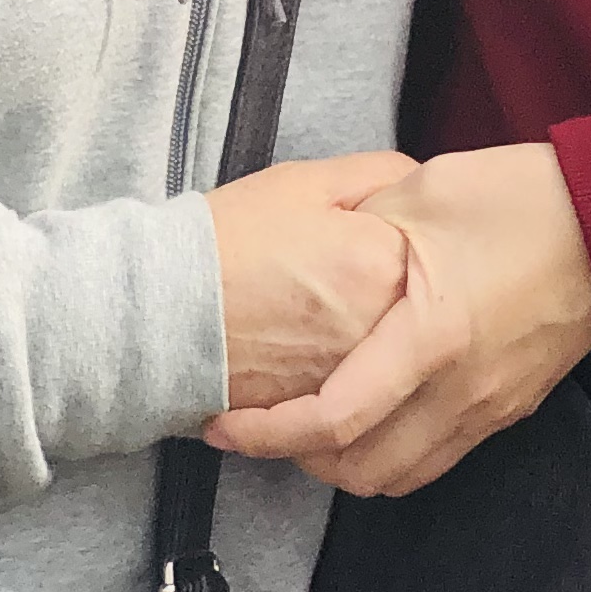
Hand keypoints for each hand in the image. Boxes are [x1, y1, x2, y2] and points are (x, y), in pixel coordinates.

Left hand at [205, 143, 590, 495]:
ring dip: (345, 465)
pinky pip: (435, 459)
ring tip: (312, 424)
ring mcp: (489, 408)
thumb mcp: (422, 192)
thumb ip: (355, 227)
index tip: (222, 423)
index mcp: (432, 337)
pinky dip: (391, 453)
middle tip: (264, 423)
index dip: (266, 433)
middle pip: (358, 473)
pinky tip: (374, 413)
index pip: (332, 420)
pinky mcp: (510, 409)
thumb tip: (307, 254)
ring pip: (397, 480)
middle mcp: (460, 391)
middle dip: (298, 460)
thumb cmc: (523, 198)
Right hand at [211, 151, 418, 410]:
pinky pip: (354, 401)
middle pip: (419, 312)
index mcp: (385, 264)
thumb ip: (381, 175)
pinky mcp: (318, 416)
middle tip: (342, 277)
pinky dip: (342, 381)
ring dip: (375, 342)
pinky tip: (308, 351)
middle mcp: (380, 331)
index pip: (434, 252)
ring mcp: (351, 380)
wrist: (156, 310)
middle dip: (394, 293)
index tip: (370, 237)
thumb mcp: (308, 182)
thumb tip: (421, 187)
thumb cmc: (229, 238)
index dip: (400, 240)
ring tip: (321, 314)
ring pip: (391, 362)